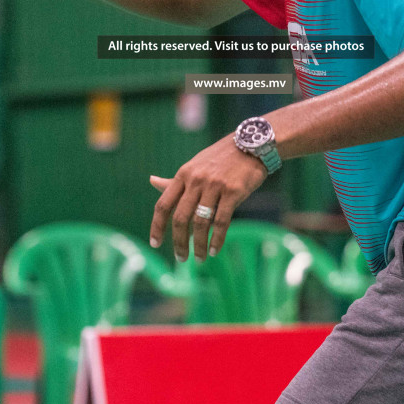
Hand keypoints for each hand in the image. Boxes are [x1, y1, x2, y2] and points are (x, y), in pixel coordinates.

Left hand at [149, 136, 268, 261]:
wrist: (252, 144)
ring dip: (198, 245)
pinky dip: (216, 239)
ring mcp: (214, 186)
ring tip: (200, 258)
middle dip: (178, 242)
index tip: (155, 244)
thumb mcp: (194, 166)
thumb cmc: (221, 158)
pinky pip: (221, 221)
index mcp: (183, 175)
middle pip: (180, 217)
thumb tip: (152, 181)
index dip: (157, 226)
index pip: (163, 204)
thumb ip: (175, 180)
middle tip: (181, 258)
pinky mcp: (232, 191)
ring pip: (200, 222)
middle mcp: (196, 180)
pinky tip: (215, 250)